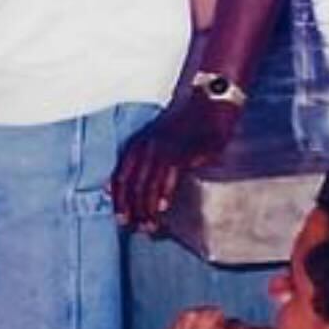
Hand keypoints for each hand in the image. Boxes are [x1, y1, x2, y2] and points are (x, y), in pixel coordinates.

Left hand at [111, 92, 241, 232]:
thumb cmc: (189, 124)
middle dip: (131, 210)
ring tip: (150, 227)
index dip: (119, 201)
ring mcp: (163, 147)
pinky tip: (162, 208)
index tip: (120, 220)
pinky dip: (163, 193)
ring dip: (146, 208)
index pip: (120, 178)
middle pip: (130, 184)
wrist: (210, 100)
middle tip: (135, 229)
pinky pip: (168, 175)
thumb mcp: (162, 141)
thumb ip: (149, 161)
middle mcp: (146, 146)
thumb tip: (140, 190)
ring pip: (147, 183)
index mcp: (138, 145)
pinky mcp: (182, 149)